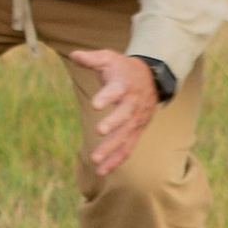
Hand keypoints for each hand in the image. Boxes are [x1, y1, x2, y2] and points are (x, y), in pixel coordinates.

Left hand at [69, 47, 158, 177]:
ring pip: (125, 137)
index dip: (106, 96)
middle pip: (124, 116)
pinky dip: (116, 160)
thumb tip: (74, 55)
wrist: (152, 78)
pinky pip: (127, 148)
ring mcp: (136, 120)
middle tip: (99, 131)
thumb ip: (91, 59)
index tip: (95, 104)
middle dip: (113, 124)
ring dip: (111, 150)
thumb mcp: (109, 58)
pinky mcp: (136, 131)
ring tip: (95, 162)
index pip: (116, 91)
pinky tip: (103, 171)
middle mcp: (132, 104)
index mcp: (123, 85)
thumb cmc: (123, 69)